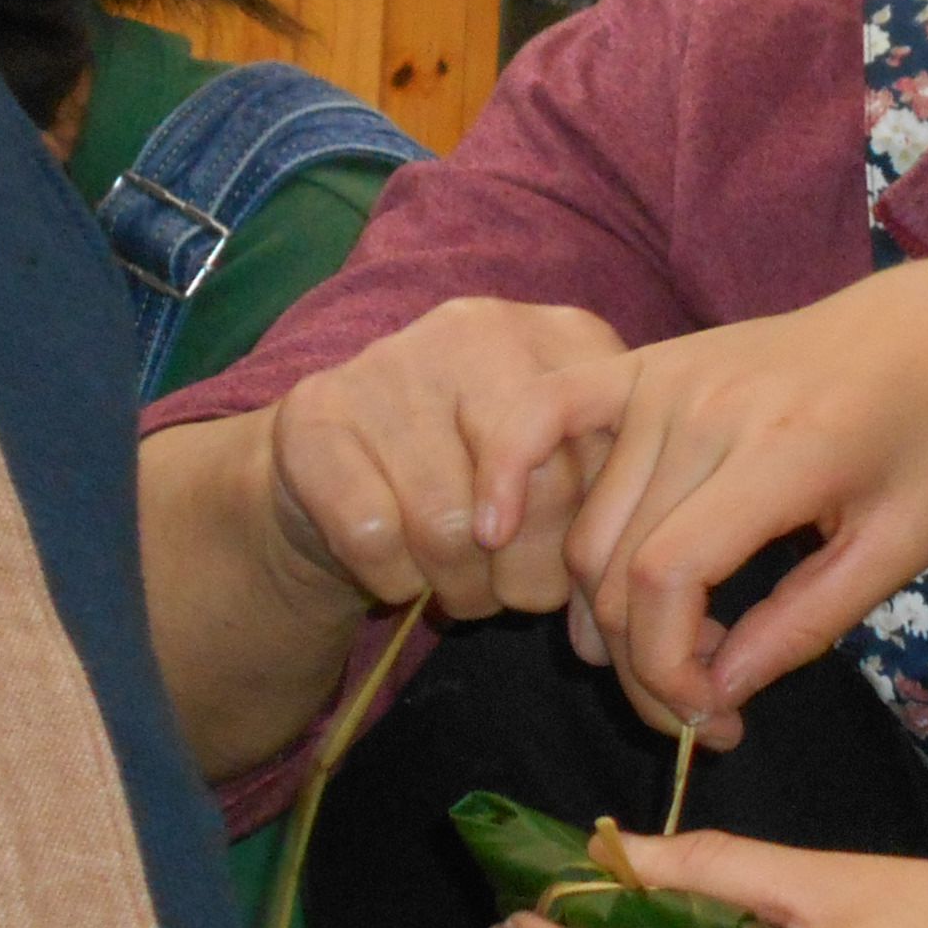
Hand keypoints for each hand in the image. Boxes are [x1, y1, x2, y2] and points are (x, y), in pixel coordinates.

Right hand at [265, 297, 625, 618]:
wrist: (339, 474)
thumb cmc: (484, 480)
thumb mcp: (567, 471)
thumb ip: (608, 492)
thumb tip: (613, 567)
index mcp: (566, 338)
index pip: (613, 454)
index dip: (593, 535)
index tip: (574, 569)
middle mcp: (480, 331)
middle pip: (540, 491)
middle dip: (529, 576)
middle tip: (513, 597)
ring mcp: (391, 362)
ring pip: (452, 526)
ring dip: (461, 589)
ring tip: (461, 592)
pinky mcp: (314, 414)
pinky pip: (374, 534)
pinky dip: (393, 580)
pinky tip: (398, 576)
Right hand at [471, 261, 927, 739]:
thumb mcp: (900, 547)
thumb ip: (805, 622)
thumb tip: (714, 691)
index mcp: (784, 450)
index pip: (668, 576)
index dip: (666, 666)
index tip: (710, 715)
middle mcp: (709, 407)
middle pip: (616, 566)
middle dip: (643, 663)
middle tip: (700, 704)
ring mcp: (668, 379)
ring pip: (586, 528)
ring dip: (604, 615)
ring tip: (675, 649)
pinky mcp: (645, 362)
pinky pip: (544, 411)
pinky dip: (506, 469)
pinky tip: (487, 531)